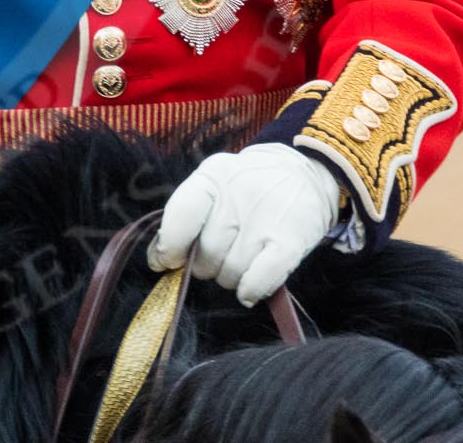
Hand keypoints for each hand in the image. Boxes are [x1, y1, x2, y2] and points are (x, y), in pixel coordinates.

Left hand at [147, 143, 340, 306]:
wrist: (304, 172)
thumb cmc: (247, 187)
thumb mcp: (214, 184)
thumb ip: (184, 218)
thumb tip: (158, 260)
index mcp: (212, 178)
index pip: (180, 217)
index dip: (169, 246)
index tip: (168, 261)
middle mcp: (237, 196)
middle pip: (205, 253)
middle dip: (205, 265)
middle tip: (219, 255)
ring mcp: (265, 220)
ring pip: (229, 272)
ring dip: (229, 278)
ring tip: (239, 261)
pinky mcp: (291, 242)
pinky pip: (257, 280)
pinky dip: (249, 290)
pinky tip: (248, 288)